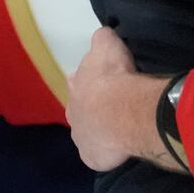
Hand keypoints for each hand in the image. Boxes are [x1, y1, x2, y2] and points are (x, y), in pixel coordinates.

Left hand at [68, 27, 171, 172]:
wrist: (117, 111)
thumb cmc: (112, 76)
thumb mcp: (107, 44)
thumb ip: (102, 39)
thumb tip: (102, 36)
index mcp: (75, 85)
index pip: (79, 81)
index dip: (92, 81)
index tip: (105, 82)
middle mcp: (73, 112)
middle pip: (81, 108)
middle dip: (93, 107)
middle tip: (114, 106)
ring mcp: (80, 137)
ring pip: (88, 133)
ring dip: (100, 130)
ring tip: (119, 128)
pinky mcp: (90, 156)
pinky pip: (98, 154)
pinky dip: (108, 151)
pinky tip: (120, 147)